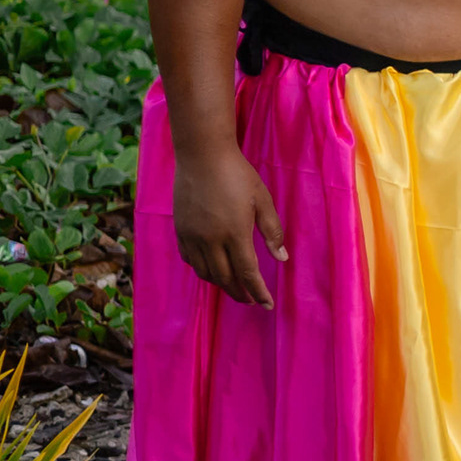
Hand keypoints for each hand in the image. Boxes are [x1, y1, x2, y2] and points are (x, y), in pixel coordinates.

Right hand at [170, 142, 285, 308]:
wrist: (202, 155)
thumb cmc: (238, 175)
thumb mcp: (263, 201)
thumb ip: (272, 232)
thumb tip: (281, 258)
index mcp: (234, 233)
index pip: (247, 273)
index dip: (258, 291)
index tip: (267, 305)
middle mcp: (209, 239)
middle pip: (224, 278)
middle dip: (240, 293)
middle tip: (253, 301)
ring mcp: (191, 235)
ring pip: (205, 272)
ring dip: (221, 284)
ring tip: (235, 287)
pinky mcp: (179, 229)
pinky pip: (189, 259)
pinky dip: (202, 270)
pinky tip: (212, 270)